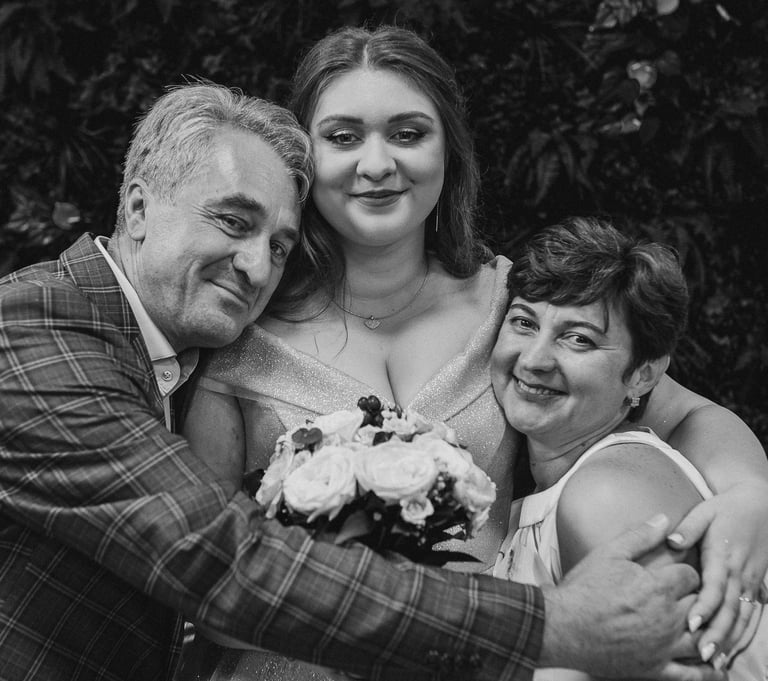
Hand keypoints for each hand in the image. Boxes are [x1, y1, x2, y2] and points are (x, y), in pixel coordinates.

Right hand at [540, 514, 725, 679]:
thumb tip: (664, 519)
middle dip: (698, 600)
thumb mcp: (608, 554)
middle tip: (690, 598)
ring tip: (703, 626)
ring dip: (707, 632)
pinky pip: (691, 675)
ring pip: (702, 640)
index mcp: (658, 588)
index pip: (691, 577)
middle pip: (701, 606)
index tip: (680, 576)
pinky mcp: (655, 669)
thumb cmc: (583, 590)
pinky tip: (711, 666)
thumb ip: (639, 536)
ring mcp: (663, 647)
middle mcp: (668, 618)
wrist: (562, 626)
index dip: (686, 574)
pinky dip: (706, 672)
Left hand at [667, 481, 767, 666]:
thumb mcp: (705, 511)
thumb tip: (671, 540)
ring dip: (730, 639)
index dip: (704, 606)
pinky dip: (743, 633)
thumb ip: (688, 528)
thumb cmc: (726, 508)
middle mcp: (739, 572)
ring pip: (743, 616)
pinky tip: (731, 650)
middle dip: (716, 633)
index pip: (715, 586)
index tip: (691, 624)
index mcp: (723, 555)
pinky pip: (751, 613)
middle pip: (729, 609)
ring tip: (714, 661)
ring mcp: (751, 580)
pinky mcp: (757, 584)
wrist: (760, 504)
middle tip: (701, 654)